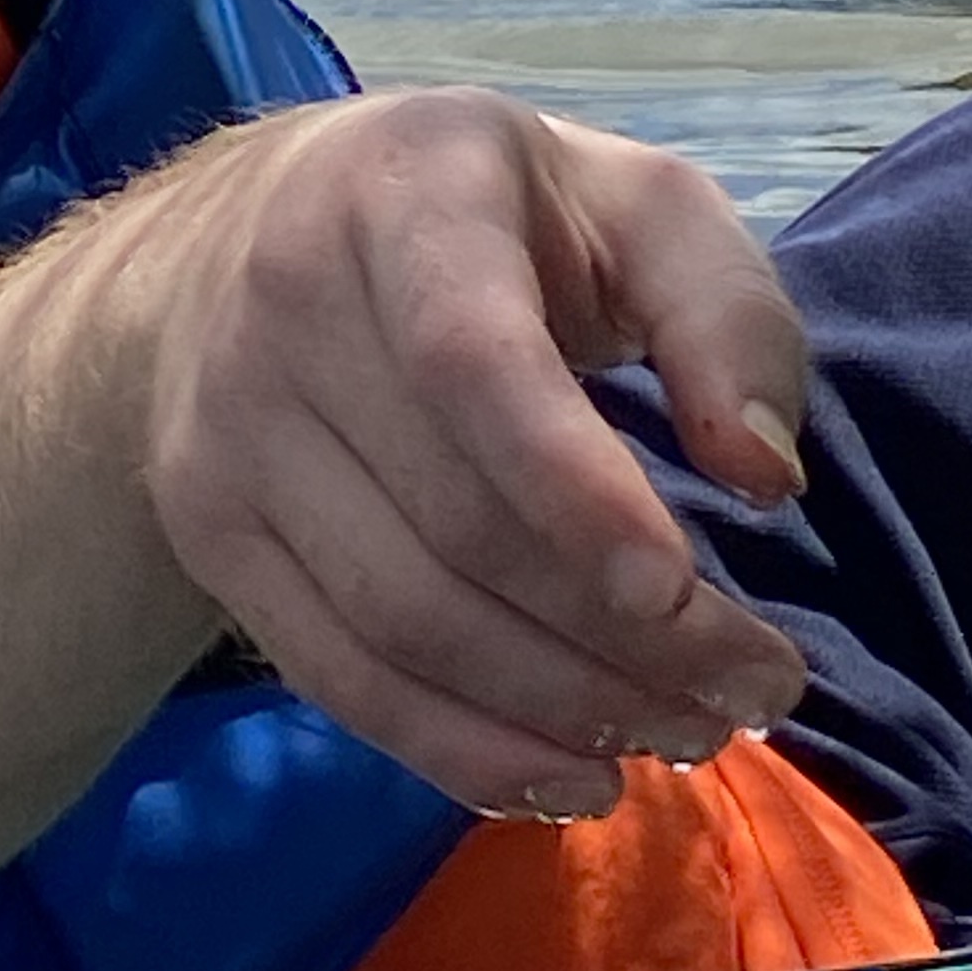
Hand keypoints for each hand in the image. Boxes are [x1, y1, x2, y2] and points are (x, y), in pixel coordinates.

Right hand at [132, 90, 809, 820]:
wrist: (248, 232)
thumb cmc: (496, 221)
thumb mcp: (639, 207)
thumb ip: (727, 315)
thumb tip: (764, 478)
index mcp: (401, 195)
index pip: (467, 358)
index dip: (572, 488)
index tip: (680, 591)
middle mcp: (284, 306)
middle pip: (455, 521)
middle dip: (625, 636)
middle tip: (758, 688)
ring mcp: (226, 428)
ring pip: (401, 619)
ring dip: (561, 707)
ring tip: (687, 732)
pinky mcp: (207, 531)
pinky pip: (338, 676)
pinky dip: (462, 751)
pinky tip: (570, 775)